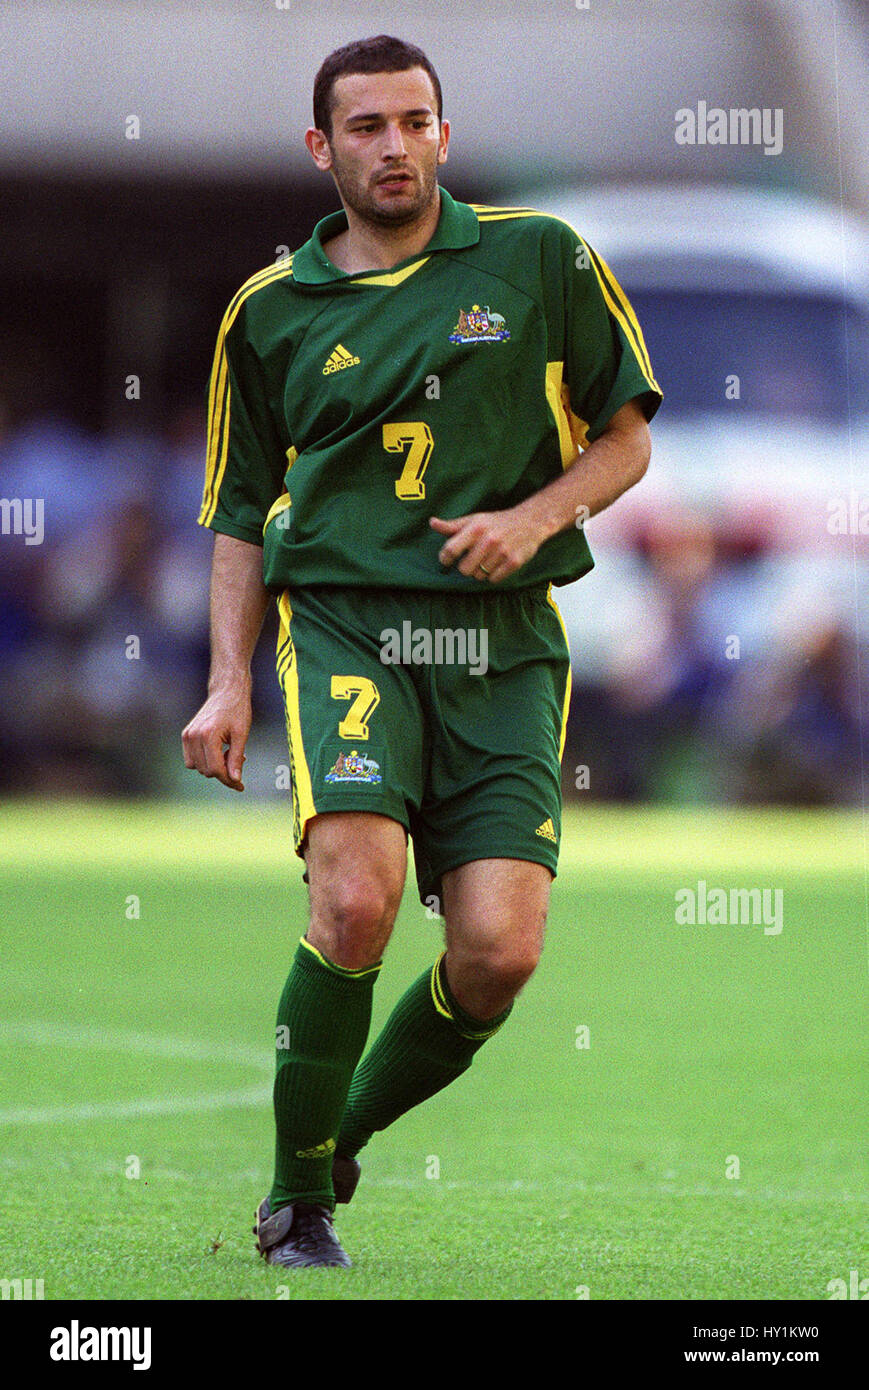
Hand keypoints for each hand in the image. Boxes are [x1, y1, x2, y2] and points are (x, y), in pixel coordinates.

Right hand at [182, 682, 251, 790]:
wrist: (227, 692)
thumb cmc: (237, 710)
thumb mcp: (241, 735)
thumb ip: (236, 758)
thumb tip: (235, 780)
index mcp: (208, 735)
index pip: (216, 769)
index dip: (229, 780)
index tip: (240, 786)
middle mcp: (193, 736)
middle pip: (207, 770)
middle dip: (223, 771)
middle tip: (239, 759)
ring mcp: (187, 735)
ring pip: (197, 767)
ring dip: (213, 766)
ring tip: (227, 752)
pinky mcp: (185, 735)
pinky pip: (191, 760)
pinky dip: (203, 761)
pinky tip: (217, 751)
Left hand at [430, 505, 549, 582]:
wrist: (530, 521)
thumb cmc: (496, 522)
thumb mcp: (474, 520)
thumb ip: (452, 526)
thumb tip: (432, 523)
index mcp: (475, 528)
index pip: (450, 550)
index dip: (445, 558)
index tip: (447, 559)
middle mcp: (488, 540)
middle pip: (464, 570)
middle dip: (466, 567)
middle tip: (472, 559)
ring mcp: (502, 552)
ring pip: (479, 576)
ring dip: (480, 571)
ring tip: (488, 558)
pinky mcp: (514, 562)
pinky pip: (494, 580)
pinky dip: (493, 575)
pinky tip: (498, 563)